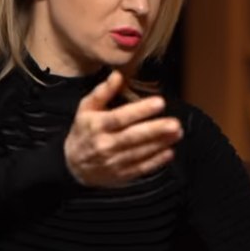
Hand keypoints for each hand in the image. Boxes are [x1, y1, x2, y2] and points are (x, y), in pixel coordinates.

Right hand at [64, 70, 182, 186]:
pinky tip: (169, 152)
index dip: (140, 111)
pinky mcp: (120, 175)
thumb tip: (117, 75)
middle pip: (132, 137)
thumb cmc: (84, 131)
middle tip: (175, 123)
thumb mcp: (86, 108)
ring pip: (139, 152)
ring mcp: (113, 162)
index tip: (159, 102)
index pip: (120, 117)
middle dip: (155, 130)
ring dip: (160, 143)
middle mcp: (105, 144)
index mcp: (97, 125)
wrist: (72, 165)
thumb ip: (102, 92)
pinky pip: (140, 168)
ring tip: (177, 133)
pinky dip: (156, 161)